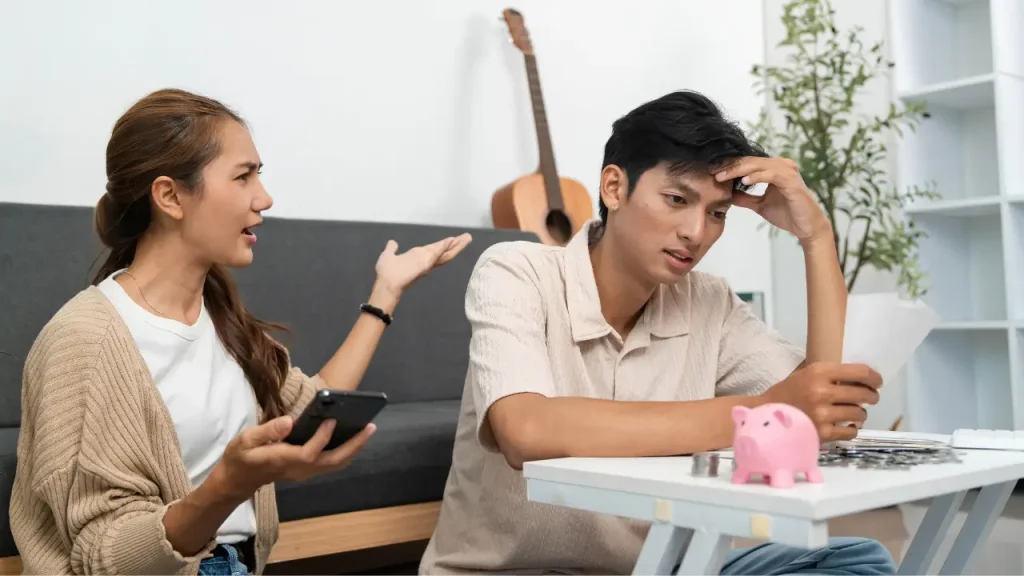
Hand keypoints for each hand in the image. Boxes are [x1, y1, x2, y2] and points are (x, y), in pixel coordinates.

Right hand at [210, 416, 375, 500]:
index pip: (309, 452)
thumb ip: (267, 431)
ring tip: (367, 430)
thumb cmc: (240, 457)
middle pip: (332, 461)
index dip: (323, 437)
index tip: (332, 419)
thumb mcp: (245, 440)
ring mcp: (305, 472)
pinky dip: (346, 452)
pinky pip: (332, 463)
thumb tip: (290, 421)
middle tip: (370, 427)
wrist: (238, 480)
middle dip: (353, 445)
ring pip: (335, 464)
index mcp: (283, 459)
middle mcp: (299, 468)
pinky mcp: (307, 470)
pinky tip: (354, 438)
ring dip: (354, 449)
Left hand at [373, 233, 472, 298]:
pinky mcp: (425, 263)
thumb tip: (393, 243)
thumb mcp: (388, 256)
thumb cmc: (386, 273)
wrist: (386, 285)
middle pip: (445, 251)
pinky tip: (452, 240)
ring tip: (467, 237)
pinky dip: (444, 246)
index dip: (444, 245)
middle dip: (456, 244)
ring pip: (445, 253)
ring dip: (456, 244)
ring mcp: (426, 262)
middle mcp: (425, 261)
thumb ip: (392, 249)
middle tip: (467, 237)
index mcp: (419, 259)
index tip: (453, 239)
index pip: (435, 250)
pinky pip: (437, 253)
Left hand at [712, 157, 829, 241]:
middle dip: (730, 166)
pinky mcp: (791, 181)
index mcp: (773, 169)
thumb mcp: (760, 205)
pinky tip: (743, 180)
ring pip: (758, 165)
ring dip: (738, 170)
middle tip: (712, 171)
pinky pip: (771, 174)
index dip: (729, 167)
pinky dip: (757, 176)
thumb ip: (745, 197)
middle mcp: (781, 166)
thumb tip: (728, 193)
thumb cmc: (787, 214)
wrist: (807, 227)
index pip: (747, 164)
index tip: (712, 172)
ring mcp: (787, 171)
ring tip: (722, 176)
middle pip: (750, 161)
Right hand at [760, 362, 881, 441]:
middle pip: (863, 394)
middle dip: (872, 396)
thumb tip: (862, 378)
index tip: (877, 381)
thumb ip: (831, 375)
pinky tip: (845, 425)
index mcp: (818, 373)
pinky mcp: (822, 433)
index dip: (874, 377)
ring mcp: (822, 415)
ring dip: (860, 413)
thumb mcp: (806, 374)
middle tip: (870, 398)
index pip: (860, 372)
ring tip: (852, 412)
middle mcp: (821, 392)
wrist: (765, 415)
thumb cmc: (788, 393)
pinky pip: (850, 432)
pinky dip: (851, 429)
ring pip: (859, 414)